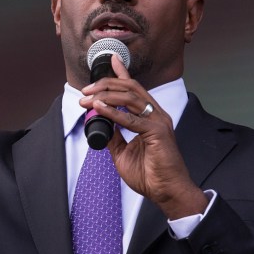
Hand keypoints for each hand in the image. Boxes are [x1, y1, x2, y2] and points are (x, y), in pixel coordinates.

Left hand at [80, 56, 207, 218]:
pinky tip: (99, 108)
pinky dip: (113, 112)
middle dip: (106, 84)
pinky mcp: (158, 133)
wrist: (168, 192)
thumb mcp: (124, 152)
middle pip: (130, 88)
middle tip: (85, 90)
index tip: (110, 61)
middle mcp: (156, 115)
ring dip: (105, 96)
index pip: (135, 89)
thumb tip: (100, 123)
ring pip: (130, 98)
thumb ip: (114, 136)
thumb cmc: (152, 175)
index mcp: (151, 117)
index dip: (122, 73)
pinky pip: (131, 119)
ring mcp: (159, 122)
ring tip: (87, 99)